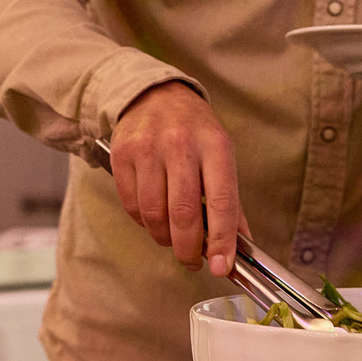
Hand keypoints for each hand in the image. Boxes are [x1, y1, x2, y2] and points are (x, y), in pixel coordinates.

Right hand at [109, 82, 241, 275]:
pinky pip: (132, 205)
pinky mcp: (122, 155)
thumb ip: (229, 201)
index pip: (222, 201)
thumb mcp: (220, 154)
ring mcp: (148, 149)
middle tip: (192, 261)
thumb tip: (239, 247)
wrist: (153, 94)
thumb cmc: (193, 130)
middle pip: (183, 213)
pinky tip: (153, 217)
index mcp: (215, 145)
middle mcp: (181, 144)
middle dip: (189, 248)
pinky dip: (143, 222)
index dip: (222, 240)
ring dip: (164, 237)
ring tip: (172, 237)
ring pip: (154, 214)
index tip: (223, 267)